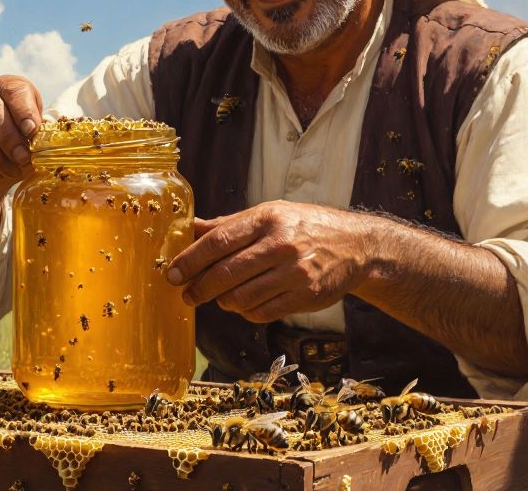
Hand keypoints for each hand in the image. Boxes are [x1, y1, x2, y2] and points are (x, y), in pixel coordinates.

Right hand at [0, 76, 42, 196]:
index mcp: (6, 86)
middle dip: (9, 138)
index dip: (24, 111)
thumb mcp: (32, 135)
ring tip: (12, 171)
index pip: (14, 91)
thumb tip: (41, 141)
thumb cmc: (18, 142)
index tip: (32, 131)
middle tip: (23, 158)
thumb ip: (37, 134)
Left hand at [166, 201, 372, 322]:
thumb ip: (229, 224)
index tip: (172, 273)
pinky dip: (246, 312)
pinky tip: (246, 303)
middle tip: (187, 295)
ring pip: (241, 297)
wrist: (355, 246)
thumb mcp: (269, 214)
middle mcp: (280, 244)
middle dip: (199, 288)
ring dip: (224, 301)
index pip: (219, 241)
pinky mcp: (304, 296)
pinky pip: (261, 312)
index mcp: (267, 219)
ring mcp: (294, 273)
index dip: (191, 260)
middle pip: (226, 273)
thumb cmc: (304, 226)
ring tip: (221, 297)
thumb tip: (189, 228)